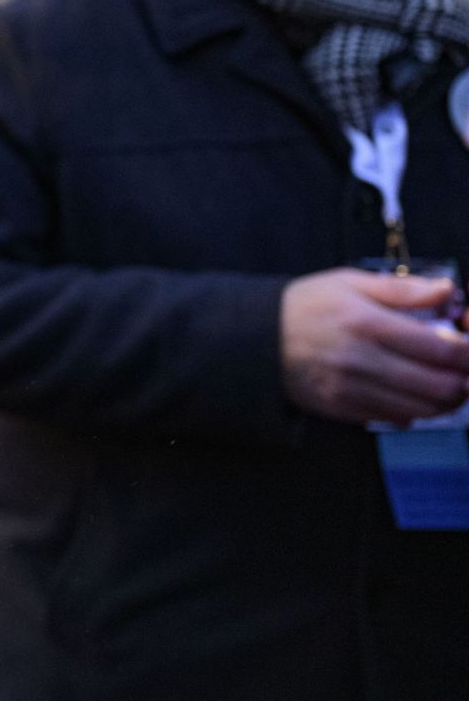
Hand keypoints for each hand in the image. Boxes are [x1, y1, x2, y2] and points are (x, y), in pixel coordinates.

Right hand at [280, 269, 468, 423]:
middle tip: (465, 372)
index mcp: (367, 323)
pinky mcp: (343, 409)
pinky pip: (395, 418)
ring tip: (449, 386)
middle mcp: (362, 360)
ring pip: (422, 408)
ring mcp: (352, 389)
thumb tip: (447, 290)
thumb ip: (402, 289)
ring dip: (446, 401)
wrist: (253, 339)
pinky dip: (416, 411)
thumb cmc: (303, 306)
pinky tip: (415, 396)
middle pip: (438, 386)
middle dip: (464, 382)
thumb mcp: (348, 282)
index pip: (441, 349)